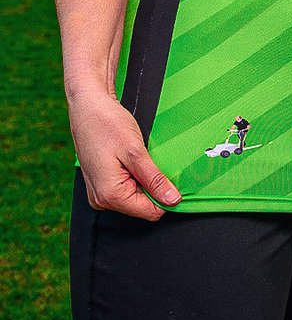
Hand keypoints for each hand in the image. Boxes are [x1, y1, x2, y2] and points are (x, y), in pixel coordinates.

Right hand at [69, 89, 180, 219]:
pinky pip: (125, 187)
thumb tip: (172, 200)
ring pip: (135, 196)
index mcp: (110, 195)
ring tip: (140, 157)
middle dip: (154, 186)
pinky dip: (135, 175)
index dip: (167, 197)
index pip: (150, 212)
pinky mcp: (101, 184)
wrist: (88, 107)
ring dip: (144, 179)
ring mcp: (100, 193)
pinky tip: (132, 159)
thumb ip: (154, 179)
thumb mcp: (136, 152)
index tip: (175, 178)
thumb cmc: (107, 124)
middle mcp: (102, 199)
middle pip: (143, 205)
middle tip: (153, 161)